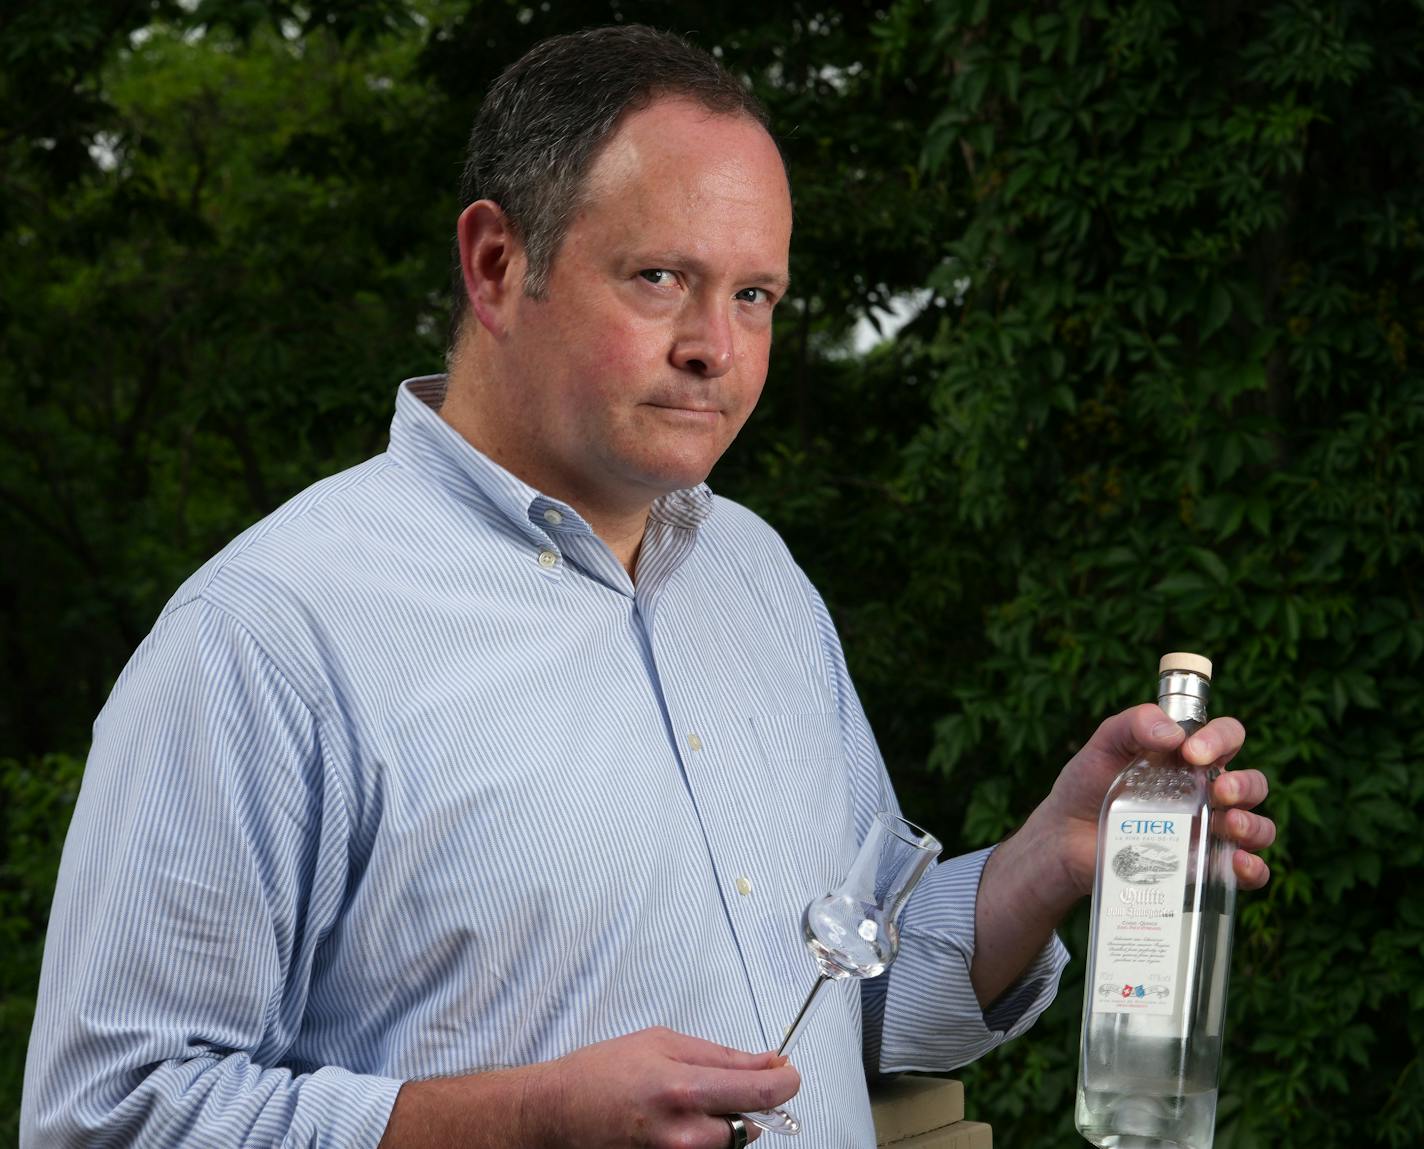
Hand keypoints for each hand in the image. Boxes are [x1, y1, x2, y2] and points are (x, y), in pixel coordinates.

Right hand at [526, 1027, 794, 1146]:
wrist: (556, 1115)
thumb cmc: (600, 1074)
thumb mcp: (661, 1042)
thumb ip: (719, 1055)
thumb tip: (765, 1061)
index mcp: (683, 1090)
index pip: (759, 1094)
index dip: (785, 1083)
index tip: (789, 1074)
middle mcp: (683, 1135)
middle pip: (750, 1126)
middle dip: (746, 1104)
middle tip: (721, 1086)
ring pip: (729, 1144)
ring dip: (723, 1123)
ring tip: (685, 1104)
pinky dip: (702, 1139)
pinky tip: (676, 1122)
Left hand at [971, 703, 1274, 1008]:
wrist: (1063, 838)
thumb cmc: (1087, 785)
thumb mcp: (1103, 745)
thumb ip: (1133, 724)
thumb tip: (1173, 734)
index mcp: (1190, 758)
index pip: (1227, 738)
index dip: (1220, 739)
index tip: (1192, 751)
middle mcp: (1207, 793)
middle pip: (1253, 784)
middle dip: (1244, 785)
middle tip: (1217, 791)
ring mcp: (1207, 832)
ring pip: (1258, 827)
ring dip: (1252, 825)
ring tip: (1227, 824)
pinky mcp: (1201, 868)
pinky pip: (1246, 872)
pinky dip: (1252, 869)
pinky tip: (1236, 863)